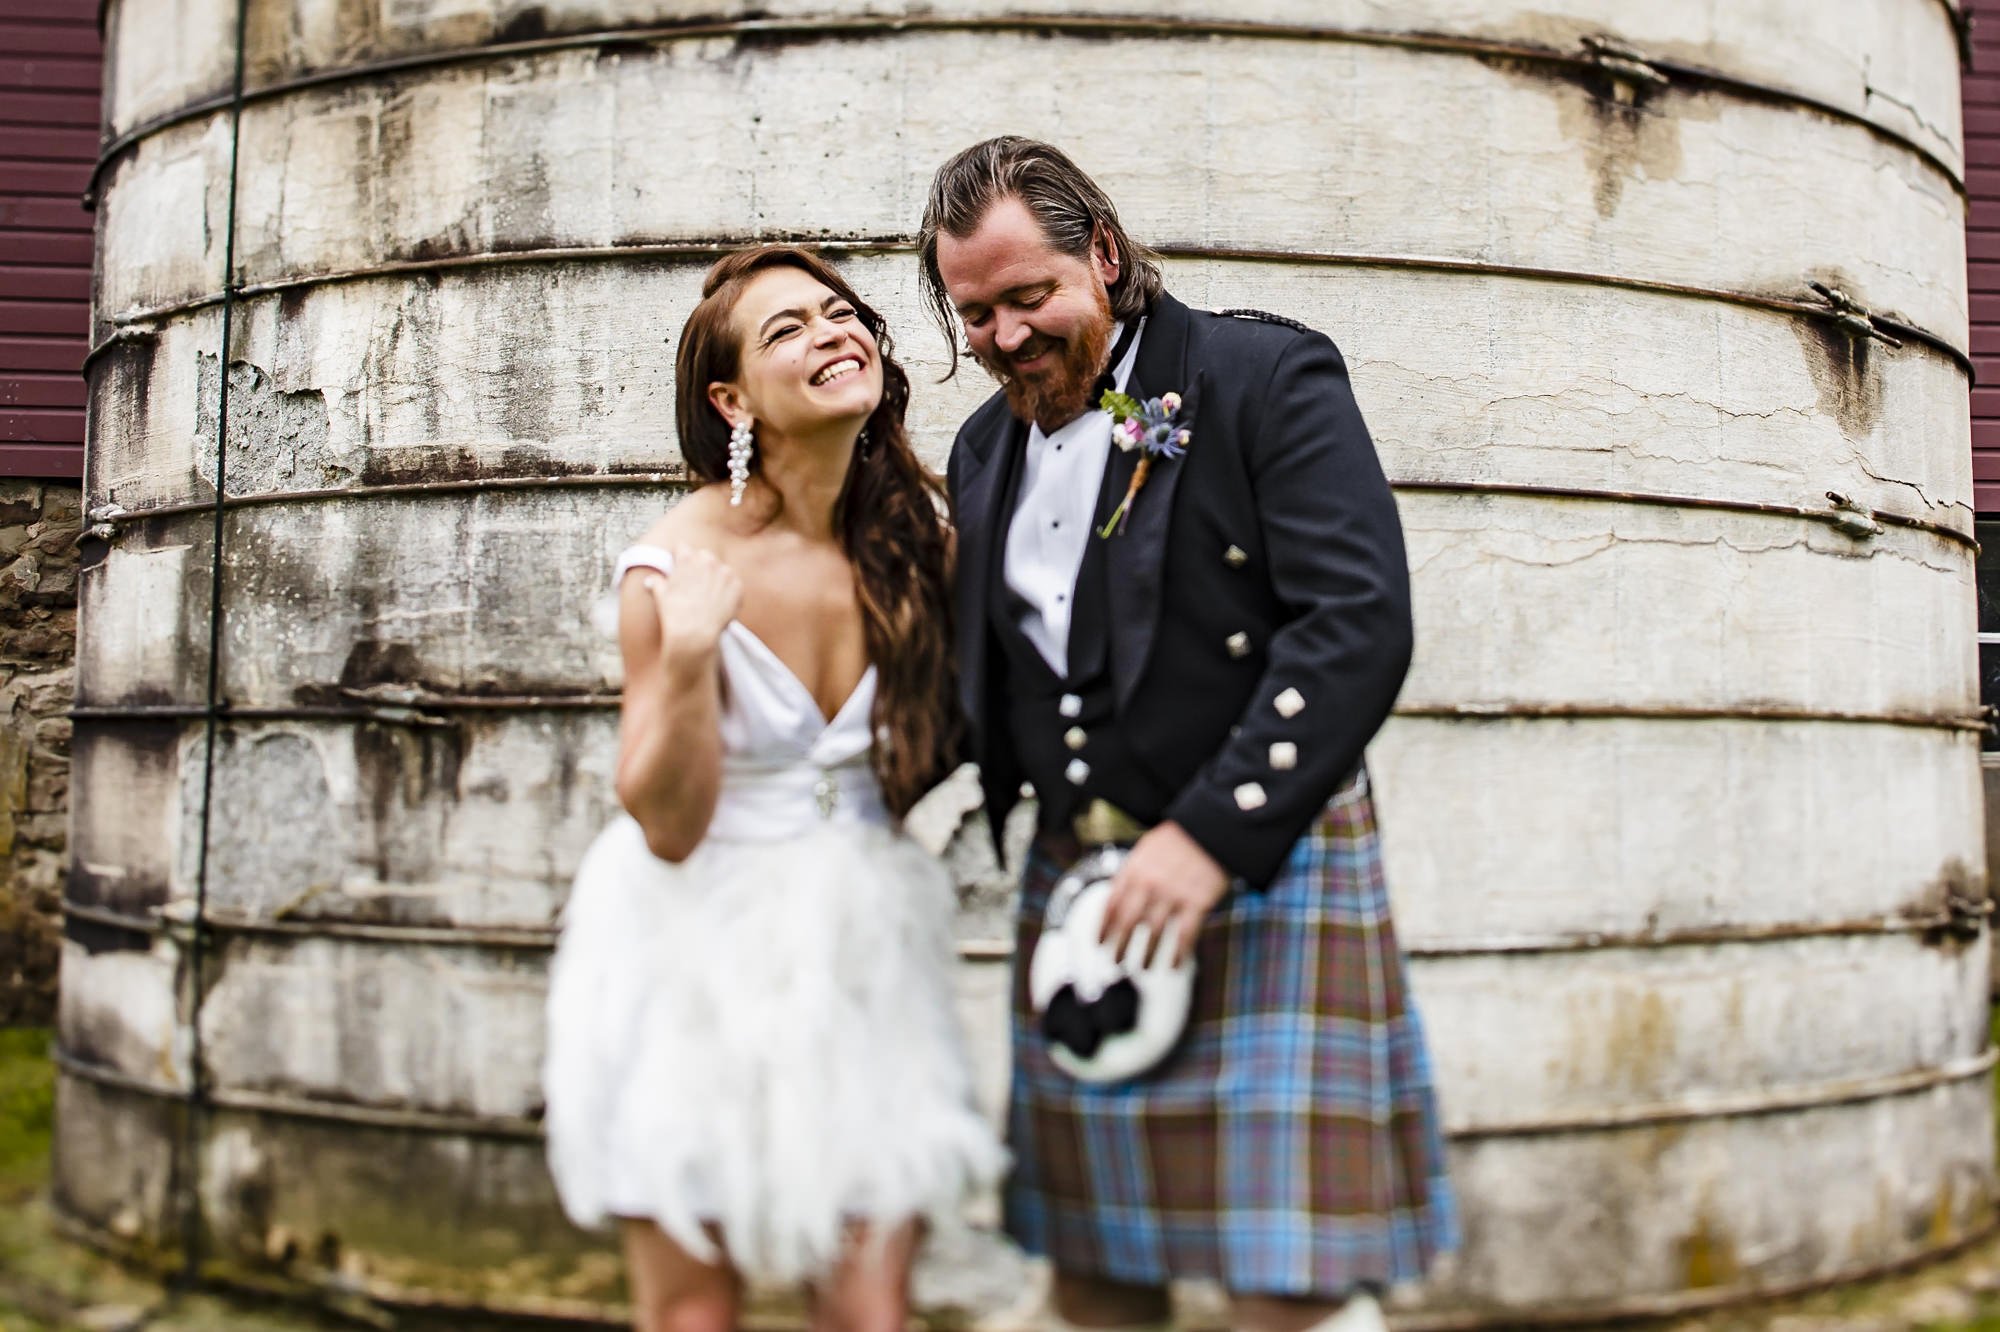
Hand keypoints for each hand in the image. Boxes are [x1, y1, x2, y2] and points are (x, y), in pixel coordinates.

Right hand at [643, 548, 740, 665]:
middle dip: (700, 566)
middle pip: (704, 556)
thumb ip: (657, 582)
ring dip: (716, 578)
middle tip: (696, 584)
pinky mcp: (737, 585)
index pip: (683, 548)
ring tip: (709, 596)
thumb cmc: (674, 614)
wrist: (695, 633)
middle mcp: (707, 560)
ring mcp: (725, 572)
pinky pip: (733, 583)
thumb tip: (652, 580)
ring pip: (720, 569)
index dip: (680, 558)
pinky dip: (728, 591)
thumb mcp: (660, 595)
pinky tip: (720, 603)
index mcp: (687, 558)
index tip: (680, 566)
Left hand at [1099, 821, 1229, 967]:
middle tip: (1115, 962)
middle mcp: (1149, 884)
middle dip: (1119, 946)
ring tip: (1144, 968)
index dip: (1103, 928)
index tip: (1099, 943)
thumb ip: (1130, 874)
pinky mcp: (1197, 902)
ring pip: (1153, 933)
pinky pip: (1184, 935)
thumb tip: (1115, 901)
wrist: (1212, 828)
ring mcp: (1173, 894)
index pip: (1111, 905)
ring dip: (1147, 955)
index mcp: (1134, 869)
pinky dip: (1178, 954)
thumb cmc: (1178, 840)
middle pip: (1128, 923)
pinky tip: (1175, 965)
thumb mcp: (1146, 849)